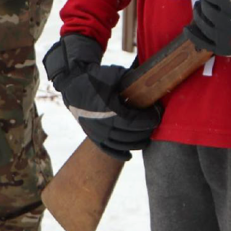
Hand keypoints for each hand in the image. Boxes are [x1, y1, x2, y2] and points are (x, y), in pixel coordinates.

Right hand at [43, 34, 160, 160]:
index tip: (157, 117)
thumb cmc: (98, 76)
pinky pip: (104, 148)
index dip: (145, 121)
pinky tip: (128, 156)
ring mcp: (93, 130)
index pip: (130, 121)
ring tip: (147, 139)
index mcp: (105, 108)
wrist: (73, 83)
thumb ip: (132, 80)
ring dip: (134, 144)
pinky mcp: (91, 134)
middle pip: (126, 135)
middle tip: (155, 126)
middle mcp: (98, 122)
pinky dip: (117, 154)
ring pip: (117, 143)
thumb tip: (151, 83)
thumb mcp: (116, 73)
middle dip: (143, 132)